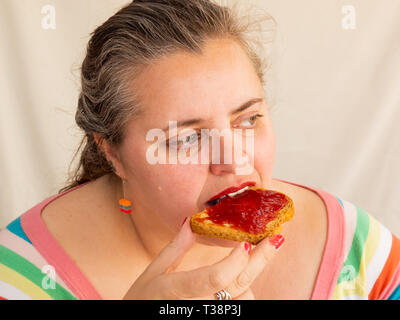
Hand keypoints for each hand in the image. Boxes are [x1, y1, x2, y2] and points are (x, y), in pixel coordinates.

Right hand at [122, 218, 282, 299]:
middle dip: (260, 260)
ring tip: (253, 256)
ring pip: (244, 298)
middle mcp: (196, 305)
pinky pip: (238, 306)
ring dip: (250, 277)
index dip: (234, 261)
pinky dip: (243, 291)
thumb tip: (191, 221)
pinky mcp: (213, 316)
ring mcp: (207, 313)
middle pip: (238, 285)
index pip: (214, 277)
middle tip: (276, 239)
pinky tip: (241, 277)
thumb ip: (175, 248)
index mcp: (176, 289)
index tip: (246, 242)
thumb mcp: (154, 271)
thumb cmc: (143, 300)